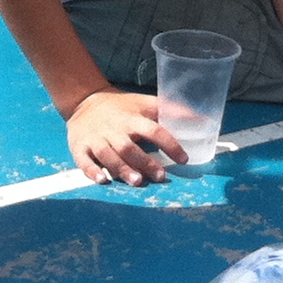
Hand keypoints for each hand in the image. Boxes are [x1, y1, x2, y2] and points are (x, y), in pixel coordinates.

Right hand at [67, 88, 183, 186]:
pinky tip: (102, 180)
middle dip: (145, 162)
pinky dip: (92, 171)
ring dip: (122, 168)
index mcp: (132, 118)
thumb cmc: (121, 107)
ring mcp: (96, 139)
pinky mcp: (80, 147)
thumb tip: (202, 118)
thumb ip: (170, 110)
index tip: (183, 159)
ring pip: (109, 155)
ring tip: (136, 181)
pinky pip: (84, 161)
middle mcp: (114, 129)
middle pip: (129, 147)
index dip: (169, 144)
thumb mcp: (144, 103)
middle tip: (160, 176)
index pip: (153, 130)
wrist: (84, 101)